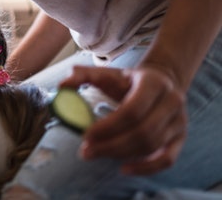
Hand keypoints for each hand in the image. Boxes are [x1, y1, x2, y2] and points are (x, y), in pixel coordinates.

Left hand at [59, 65, 186, 174]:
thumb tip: (61, 86)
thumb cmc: (128, 79)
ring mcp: (179, 121)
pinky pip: (167, 159)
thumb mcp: (107, 73)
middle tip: (86, 151)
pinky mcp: (180, 138)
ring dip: (122, 155)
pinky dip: (146, 168)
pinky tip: (124, 169)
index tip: (85, 135)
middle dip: (111, 145)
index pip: (132, 111)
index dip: (108, 127)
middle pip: (142, 132)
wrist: (161, 80)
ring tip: (96, 153)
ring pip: (152, 146)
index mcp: (153, 83)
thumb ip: (83, 75)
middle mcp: (172, 102)